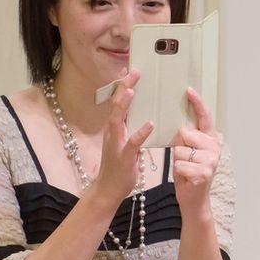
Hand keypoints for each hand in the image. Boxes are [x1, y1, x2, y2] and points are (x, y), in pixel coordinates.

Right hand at [95, 70, 153, 206]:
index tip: (130, 70)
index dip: (122, 85)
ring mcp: (116, 143)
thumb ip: (129, 127)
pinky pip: (133, 142)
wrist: (109, 188)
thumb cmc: (119, 164)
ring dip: (124, 104)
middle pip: (115, 105)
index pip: (117, 102)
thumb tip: (140, 113)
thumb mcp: (123, 141)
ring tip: (132, 89)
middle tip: (133, 72)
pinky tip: (150, 124)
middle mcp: (113, 132)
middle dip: (123, 87)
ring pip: (118, 119)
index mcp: (115, 127)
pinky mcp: (124, 156)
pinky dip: (141, 132)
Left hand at [172, 87, 221, 218]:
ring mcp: (210, 160)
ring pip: (180, 149)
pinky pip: (179, 164)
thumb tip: (179, 127)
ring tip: (185, 169)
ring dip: (177, 160)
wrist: (194, 199)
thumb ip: (187, 137)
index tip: (188, 90)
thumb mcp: (188, 151)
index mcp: (210, 139)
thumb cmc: (189, 172)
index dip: (197, 103)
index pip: (204, 117)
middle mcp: (214, 147)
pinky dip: (178, 172)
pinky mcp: (203, 172)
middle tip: (184, 158)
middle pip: (185, 132)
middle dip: (178, 145)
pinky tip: (186, 177)